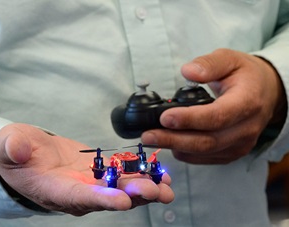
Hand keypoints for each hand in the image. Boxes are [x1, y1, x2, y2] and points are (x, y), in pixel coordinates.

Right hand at [0, 123, 173, 215]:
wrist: (29, 154)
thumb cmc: (16, 153)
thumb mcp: (8, 147)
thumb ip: (12, 149)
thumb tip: (17, 149)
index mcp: (55, 190)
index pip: (79, 198)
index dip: (101, 200)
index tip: (123, 201)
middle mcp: (77, 192)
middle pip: (108, 197)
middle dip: (133, 195)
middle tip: (156, 190)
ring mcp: (90, 183)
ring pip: (120, 189)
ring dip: (145, 188)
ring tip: (166, 186)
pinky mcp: (99, 173)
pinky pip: (122, 176)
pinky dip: (141, 175)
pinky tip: (160, 174)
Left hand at [142, 48, 286, 163]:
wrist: (266, 93)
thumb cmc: (246, 76)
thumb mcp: (230, 59)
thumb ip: (209, 64)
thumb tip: (188, 71)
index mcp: (247, 102)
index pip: (217, 116)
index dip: (190, 119)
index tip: (164, 117)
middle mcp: (246, 128)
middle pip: (207, 141)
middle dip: (174, 140)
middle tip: (148, 136)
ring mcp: (240, 144)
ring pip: (205, 152)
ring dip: (175, 147)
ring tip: (152, 139)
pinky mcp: (232, 152)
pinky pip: (206, 158)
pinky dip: (186, 153)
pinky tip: (170, 144)